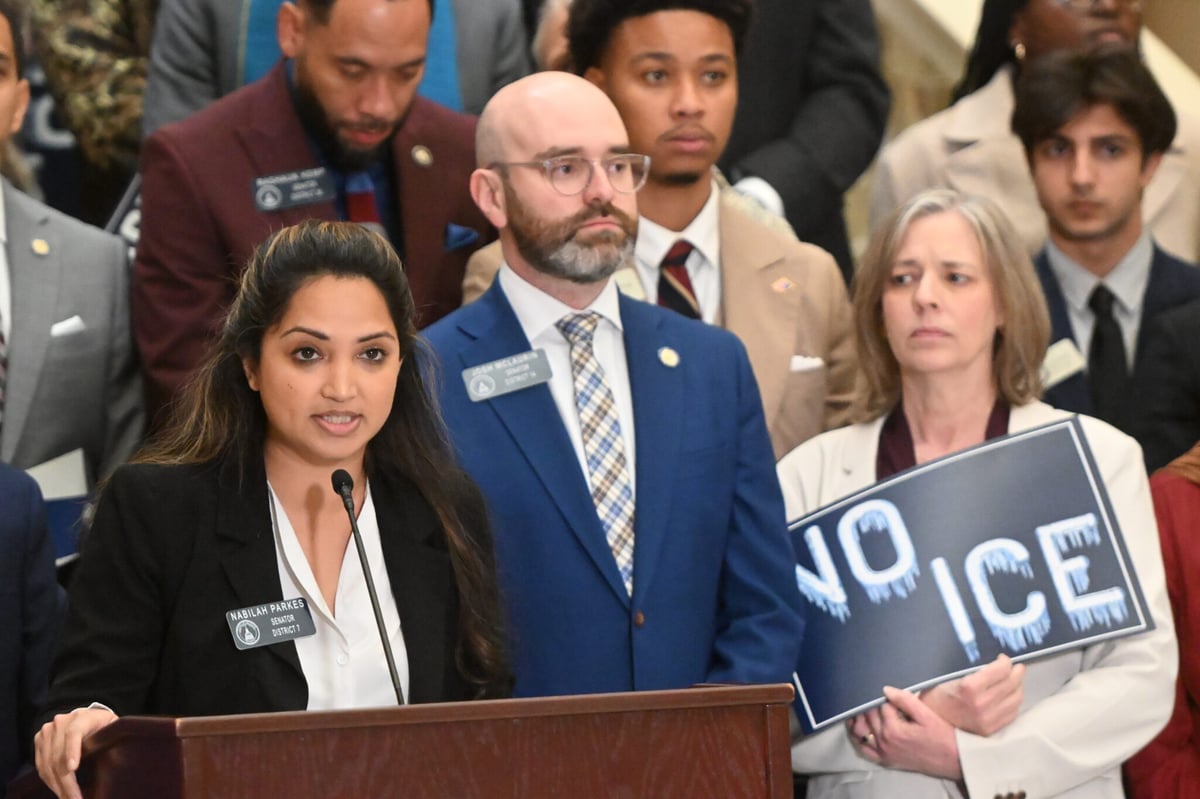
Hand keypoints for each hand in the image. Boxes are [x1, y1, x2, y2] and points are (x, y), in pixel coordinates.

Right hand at [34, 707, 117, 798]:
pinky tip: (59, 791)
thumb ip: (110, 740)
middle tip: (75, 798)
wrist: (87, 716)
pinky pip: (40, 765)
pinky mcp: (39, 740)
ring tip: (68, 798)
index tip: (72, 768)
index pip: (74, 733)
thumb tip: (116, 761)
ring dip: (57, 785)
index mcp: (82, 717)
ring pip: (47, 763)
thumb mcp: (112, 728)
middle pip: (58, 755)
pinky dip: (49, 781)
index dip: (72, 751)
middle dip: (66, 781)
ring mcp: (48, 731)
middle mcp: (62, 722)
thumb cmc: (103, 725)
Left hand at [847, 686, 962, 779]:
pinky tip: (860, 729)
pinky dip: (860, 739)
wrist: (955, 760)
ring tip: (863, 708)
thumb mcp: (927, 715)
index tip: (886, 690)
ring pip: (861, 732)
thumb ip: (905, 701)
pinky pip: (865, 750)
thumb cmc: (943, 736)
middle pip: (869, 716)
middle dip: (871, 704)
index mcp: (893, 729)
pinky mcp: (887, 760)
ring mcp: (884, 753)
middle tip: (873, 694)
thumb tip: (886, 689)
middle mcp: (884, 741)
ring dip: (860, 719)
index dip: (884, 696)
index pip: (879, 705)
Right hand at [921, 653, 1024, 735]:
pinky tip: (1009, 697)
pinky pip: (1012, 714)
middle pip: (1012, 683)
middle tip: (1015, 667)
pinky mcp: (990, 731)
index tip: (1003, 659)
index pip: (1001, 670)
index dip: (1005, 662)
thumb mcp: (947, 678)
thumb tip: (993, 663)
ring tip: (1013, 681)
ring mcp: (988, 720)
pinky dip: (1014, 703)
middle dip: (1016, 672)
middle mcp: (981, 705)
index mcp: (969, 688)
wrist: (928, 725)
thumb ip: (972, 672)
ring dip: (1017, 687)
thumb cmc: (935, 699)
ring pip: (1016, 699)